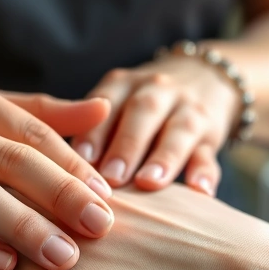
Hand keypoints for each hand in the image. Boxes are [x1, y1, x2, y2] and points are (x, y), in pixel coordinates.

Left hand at [74, 55, 238, 194]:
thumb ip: (91, 134)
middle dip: (127, 145)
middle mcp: (158, 91)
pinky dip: (205, 173)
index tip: (80, 158)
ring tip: (150, 184)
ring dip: (164, 158)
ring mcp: (189, 111)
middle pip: (143, 113)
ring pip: (180, 131)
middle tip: (112, 177)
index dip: (94, 130)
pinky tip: (200, 192)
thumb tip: (56, 178)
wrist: (205, 77)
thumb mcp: (115, 105)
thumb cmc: (138, 109)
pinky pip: (210, 154)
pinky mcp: (212, 136)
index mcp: (124, 86)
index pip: (106, 102)